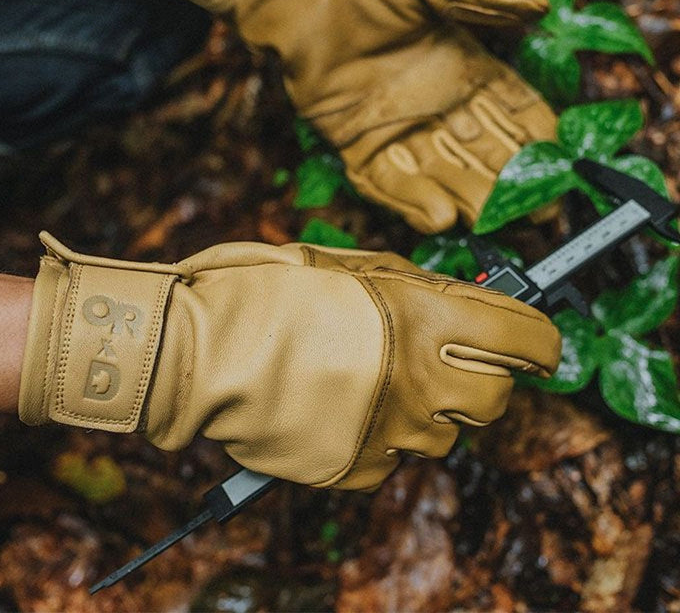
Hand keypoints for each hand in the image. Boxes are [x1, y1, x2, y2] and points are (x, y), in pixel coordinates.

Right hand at [19, 233, 559, 489]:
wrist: (195, 351)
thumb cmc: (261, 289)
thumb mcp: (346, 262)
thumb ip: (417, 283)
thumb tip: (468, 296)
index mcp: (421, 316)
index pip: (526, 339)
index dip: (538, 337)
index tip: (533, 339)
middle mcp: (419, 382)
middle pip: (497, 398)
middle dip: (486, 376)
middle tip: (450, 355)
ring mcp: (389, 433)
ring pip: (448, 436)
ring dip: (431, 408)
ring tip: (381, 378)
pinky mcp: (356, 470)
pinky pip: (395, 460)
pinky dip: (385, 436)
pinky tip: (346, 406)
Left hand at [171, 0, 555, 232]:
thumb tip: (542, 5)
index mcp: (464, 68)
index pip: (513, 111)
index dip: (538, 139)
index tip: (562, 165)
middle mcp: (437, 106)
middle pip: (484, 153)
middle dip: (512, 184)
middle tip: (539, 214)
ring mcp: (397, 129)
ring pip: (441, 173)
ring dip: (467, 200)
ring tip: (490, 223)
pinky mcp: (356, 146)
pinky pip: (388, 181)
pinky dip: (411, 201)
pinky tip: (438, 219)